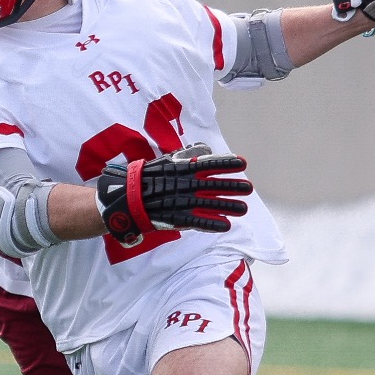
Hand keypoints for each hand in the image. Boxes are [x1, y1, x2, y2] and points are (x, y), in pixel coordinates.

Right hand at [95, 144, 253, 244]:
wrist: (126, 198)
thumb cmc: (148, 178)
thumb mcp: (167, 162)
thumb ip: (187, 157)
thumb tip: (206, 150)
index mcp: (181, 169)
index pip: (208, 164)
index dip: (225, 164)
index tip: (242, 163)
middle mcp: (183, 184)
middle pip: (213, 185)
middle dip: (232, 186)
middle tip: (249, 188)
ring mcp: (180, 201)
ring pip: (209, 204)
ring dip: (227, 205)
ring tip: (244, 208)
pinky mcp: (175, 218)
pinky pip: (196, 221)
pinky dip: (211, 223)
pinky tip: (226, 225)